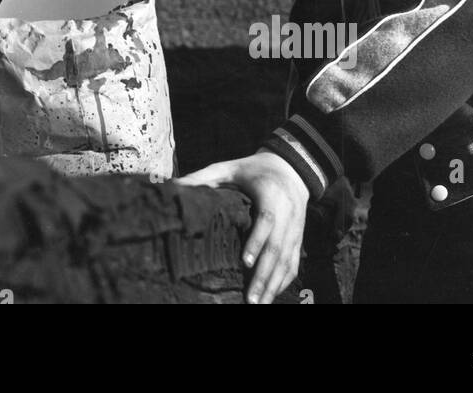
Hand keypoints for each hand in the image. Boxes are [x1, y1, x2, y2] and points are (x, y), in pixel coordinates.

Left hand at [176, 151, 309, 303]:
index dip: (257, 242)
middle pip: (278, 248)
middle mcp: (289, 214)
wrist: (290, 170)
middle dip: (264, 275)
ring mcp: (295, 229)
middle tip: (250, 299)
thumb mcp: (229, 168)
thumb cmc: (253, 170)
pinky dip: (283, 282)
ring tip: (258, 304)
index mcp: (271, 194)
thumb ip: (204, 177)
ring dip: (273, 285)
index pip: (267, 220)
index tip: (245, 262)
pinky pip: (293, 264)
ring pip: (287, 261)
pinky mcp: (298, 239)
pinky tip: (270, 296)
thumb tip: (174, 186)